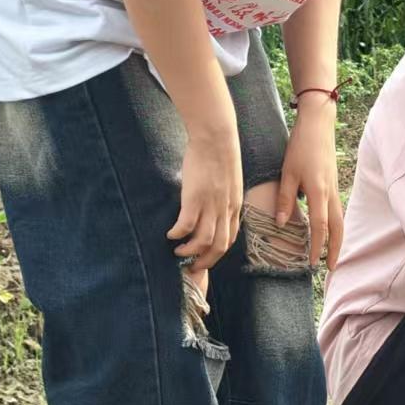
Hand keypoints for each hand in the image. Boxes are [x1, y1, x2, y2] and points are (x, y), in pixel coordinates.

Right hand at [169, 126, 243, 271]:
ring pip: (204, 241)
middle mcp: (225, 209)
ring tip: (178, 252)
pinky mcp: (194, 198)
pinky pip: (186, 225)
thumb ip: (224, 196)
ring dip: (190, 251)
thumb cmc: (220, 154)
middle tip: (192, 267)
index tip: (206, 258)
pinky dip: (178, 234)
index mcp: (234, 206)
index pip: (230, 239)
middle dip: (206, 261)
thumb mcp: (230, 180)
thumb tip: (212, 205)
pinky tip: (170, 234)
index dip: (218, 253)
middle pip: (219, 247)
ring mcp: (211, 205)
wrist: (216, 137)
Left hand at [279, 97, 344, 268]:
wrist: (318, 125)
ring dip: (337, 239)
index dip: (317, 246)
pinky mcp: (333, 184)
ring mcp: (334, 188)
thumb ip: (285, 199)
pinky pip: (337, 210)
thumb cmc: (301, 146)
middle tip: (331, 268)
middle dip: (335, 249)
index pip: (320, 226)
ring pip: (340, 220)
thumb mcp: (287, 172)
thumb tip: (280, 223)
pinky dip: (336, 225)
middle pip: (337, 228)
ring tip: (333, 254)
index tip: (312, 263)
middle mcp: (330, 193)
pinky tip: (330, 231)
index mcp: (318, 192)